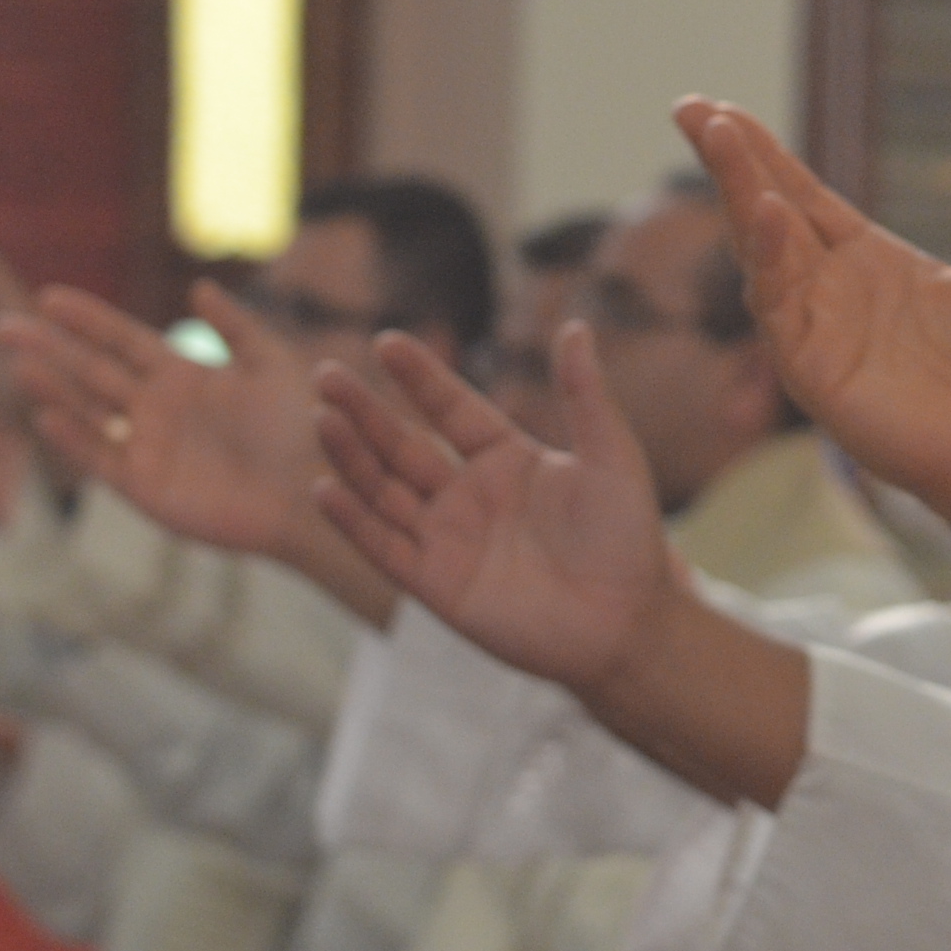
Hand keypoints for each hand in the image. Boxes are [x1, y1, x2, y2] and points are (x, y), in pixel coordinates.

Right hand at [0, 284, 316, 557]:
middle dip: (49, 346)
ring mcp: (148, 446)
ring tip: (18, 363)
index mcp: (185, 374)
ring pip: (88, 410)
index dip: (87, 318)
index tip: (49, 296)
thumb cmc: (305, 428)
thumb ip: (237, 327)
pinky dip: (75, 438)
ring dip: (52, 387)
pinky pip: (101, 458)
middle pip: (92, 369)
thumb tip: (199, 286)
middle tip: (3, 322)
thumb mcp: (273, 364)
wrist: (316, 492)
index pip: (123, 338)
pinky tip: (49, 415)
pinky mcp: (147, 487)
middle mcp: (158, 408)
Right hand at [312, 327, 679, 692]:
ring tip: (322, 418)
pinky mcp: (437, 584)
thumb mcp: (611, 456)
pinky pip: (384, 547)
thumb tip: (577, 326)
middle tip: (325, 374)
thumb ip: (585, 395)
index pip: (451, 408)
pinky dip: (353, 520)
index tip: (386, 341)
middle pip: (404, 445)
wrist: (628, 623)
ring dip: (351, 457)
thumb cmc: (627, 539)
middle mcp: (470, 495)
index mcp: (507, 458)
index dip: (420, 378)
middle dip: (365, 412)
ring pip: (385, 491)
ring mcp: (449, 540)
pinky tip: (325, 487)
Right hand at [676, 100, 950, 518]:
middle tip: (692, 107)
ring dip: (740, 192)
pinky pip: (777, 305)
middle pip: (765, 210)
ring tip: (722, 136)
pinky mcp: (809, 368)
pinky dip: (768, 257)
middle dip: (729, 160)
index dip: (764, 153)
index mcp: (866, 261)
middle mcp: (829, 289)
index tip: (723, 109)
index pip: (801, 194)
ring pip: (760, 250)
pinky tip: (767, 211)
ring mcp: (813, 328)